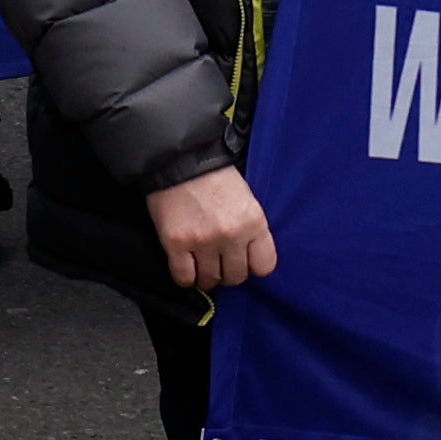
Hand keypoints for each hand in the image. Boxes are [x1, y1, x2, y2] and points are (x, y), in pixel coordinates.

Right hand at [145, 165, 276, 294]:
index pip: (264, 266)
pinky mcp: (176, 244)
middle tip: (219, 261)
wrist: (180, 158)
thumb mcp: (246, 199)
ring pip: (210, 281)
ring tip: (200, 263)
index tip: (243, 261)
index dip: (252, 266)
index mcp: (254, 221)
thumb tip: (248, 258)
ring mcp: (203, 241)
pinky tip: (185, 265)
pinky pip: (184, 278)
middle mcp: (232, 235)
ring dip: (205, 276)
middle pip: (236, 277)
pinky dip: (185, 277)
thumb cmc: (214, 177)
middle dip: (227, 272)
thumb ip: (250, 229)